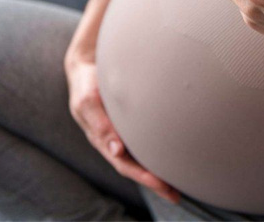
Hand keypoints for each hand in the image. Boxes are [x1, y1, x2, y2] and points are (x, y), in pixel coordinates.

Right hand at [65, 19, 179, 203]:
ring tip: (177, 186)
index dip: (142, 176)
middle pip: (134, 168)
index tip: (160, 183)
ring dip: (157, 173)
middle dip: (154, 183)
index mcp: (101, 140)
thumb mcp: (88, 101)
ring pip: (140, 159)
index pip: (124, 164)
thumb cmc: (87, 84)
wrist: (86, 68)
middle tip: (174, 195)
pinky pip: (142, 145)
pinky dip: (156, 155)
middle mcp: (112, 142)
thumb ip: (100, 124)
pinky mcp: (128, 125)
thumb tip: (117, 150)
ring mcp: (120, 135)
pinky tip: (172, 159)